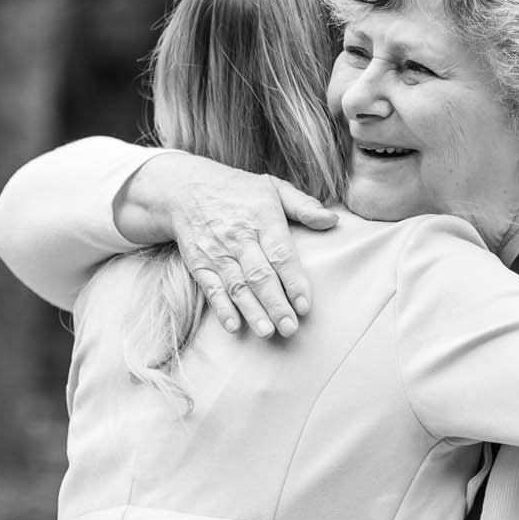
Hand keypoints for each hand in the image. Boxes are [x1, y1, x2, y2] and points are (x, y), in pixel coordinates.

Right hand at [122, 153, 337, 339]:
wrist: (184, 188)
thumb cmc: (238, 190)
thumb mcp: (273, 187)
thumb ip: (304, 205)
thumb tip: (333, 220)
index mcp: (262, 218)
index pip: (281, 254)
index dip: (293, 281)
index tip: (305, 305)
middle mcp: (240, 237)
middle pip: (260, 275)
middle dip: (276, 304)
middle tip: (290, 328)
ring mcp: (217, 252)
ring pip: (237, 286)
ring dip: (252, 311)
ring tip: (267, 332)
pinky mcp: (199, 263)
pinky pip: (211, 288)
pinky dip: (221, 308)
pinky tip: (233, 326)